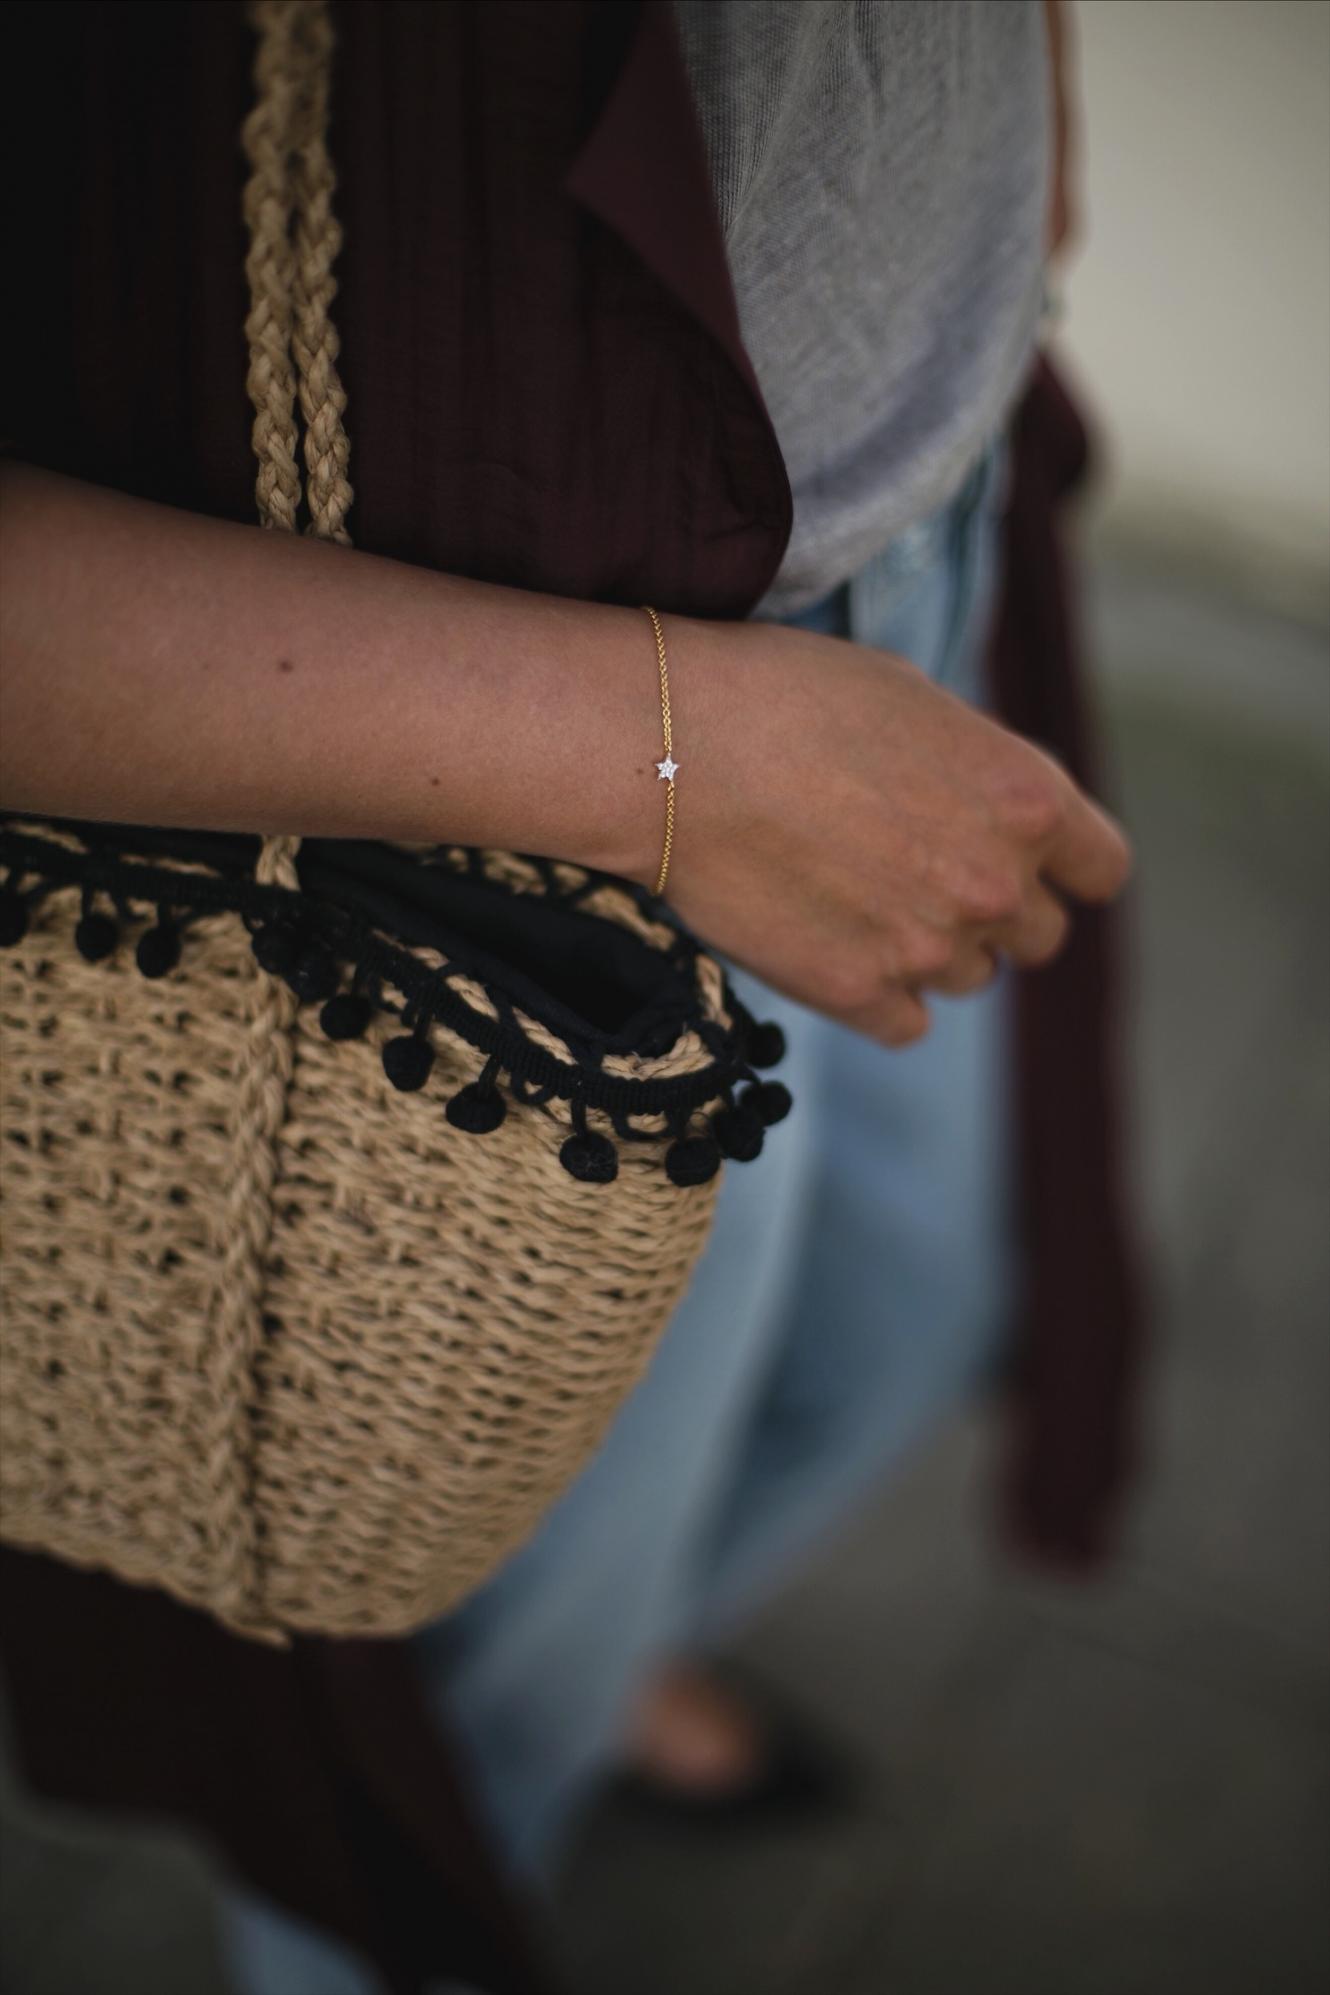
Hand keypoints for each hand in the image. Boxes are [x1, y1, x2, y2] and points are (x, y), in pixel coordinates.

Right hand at [664, 617, 1130, 1046]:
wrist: (673, 751)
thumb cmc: (784, 697)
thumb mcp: (915, 701)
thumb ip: (978, 770)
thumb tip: (989, 811)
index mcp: (1026, 799)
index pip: (1102, 870)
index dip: (1065, 868)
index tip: (1028, 864)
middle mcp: (994, 884)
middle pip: (1040, 937)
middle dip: (996, 911)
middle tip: (923, 875)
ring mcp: (928, 949)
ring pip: (969, 978)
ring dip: (932, 949)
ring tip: (856, 893)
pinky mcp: (858, 996)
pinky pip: (906, 1023)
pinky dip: (877, 992)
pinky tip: (829, 938)